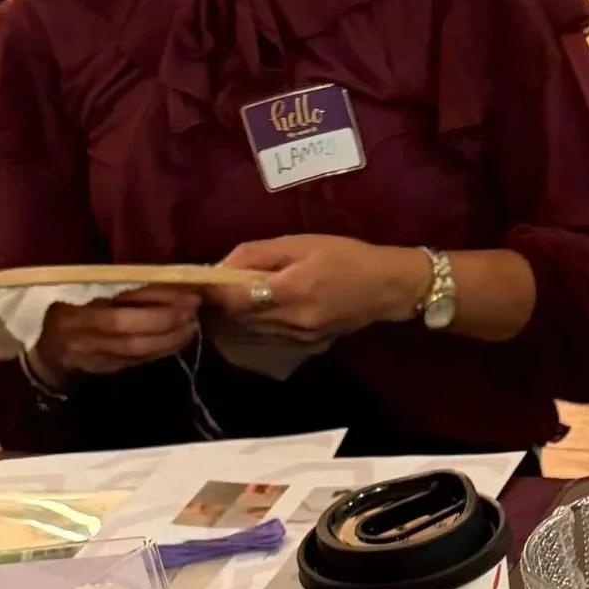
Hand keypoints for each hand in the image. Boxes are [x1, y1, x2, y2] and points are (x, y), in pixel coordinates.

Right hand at [34, 286, 199, 386]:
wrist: (48, 354)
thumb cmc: (70, 314)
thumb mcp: (81, 295)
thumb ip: (114, 291)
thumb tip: (164, 277)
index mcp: (75, 309)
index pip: (119, 304)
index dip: (153, 299)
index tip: (184, 291)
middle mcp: (82, 334)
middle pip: (128, 330)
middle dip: (166, 320)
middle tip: (193, 310)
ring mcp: (92, 356)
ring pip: (136, 349)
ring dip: (169, 339)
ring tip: (192, 325)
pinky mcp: (104, 370)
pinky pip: (137, 361)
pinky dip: (161, 351)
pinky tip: (179, 340)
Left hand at [211, 235, 427, 342]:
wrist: (387, 287)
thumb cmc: (346, 255)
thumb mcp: (302, 243)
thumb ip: (258, 254)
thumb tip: (222, 266)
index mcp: (292, 289)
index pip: (235, 299)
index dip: (213, 292)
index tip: (200, 282)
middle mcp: (292, 319)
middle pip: (238, 318)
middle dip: (221, 304)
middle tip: (210, 288)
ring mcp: (299, 337)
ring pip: (250, 330)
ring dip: (236, 316)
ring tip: (231, 298)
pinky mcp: (306, 345)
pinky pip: (269, 335)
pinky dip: (256, 323)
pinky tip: (259, 309)